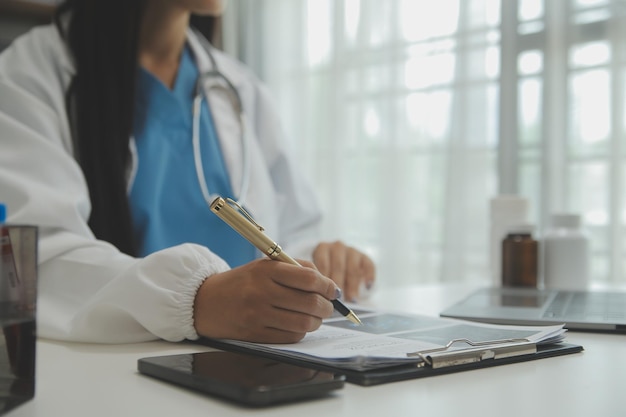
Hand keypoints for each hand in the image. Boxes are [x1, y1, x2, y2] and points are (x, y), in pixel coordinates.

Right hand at [193, 259, 337, 342]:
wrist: (206, 301)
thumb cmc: (243, 282)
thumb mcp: (265, 265)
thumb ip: (296, 268)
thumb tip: (327, 282)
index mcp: (267, 270)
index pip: (309, 278)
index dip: (328, 286)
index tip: (333, 290)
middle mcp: (262, 291)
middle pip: (310, 302)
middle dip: (327, 307)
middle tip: (328, 306)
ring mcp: (258, 314)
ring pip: (303, 322)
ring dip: (316, 322)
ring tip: (315, 317)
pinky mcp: (255, 333)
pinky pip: (290, 336)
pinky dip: (301, 332)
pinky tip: (298, 325)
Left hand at [313, 241, 375, 301]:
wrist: (339, 270)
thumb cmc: (324, 274)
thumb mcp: (319, 275)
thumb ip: (319, 282)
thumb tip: (321, 298)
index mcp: (322, 249)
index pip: (323, 264)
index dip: (325, 281)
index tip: (326, 295)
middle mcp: (337, 247)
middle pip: (338, 266)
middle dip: (339, 284)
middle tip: (339, 300)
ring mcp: (351, 251)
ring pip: (353, 268)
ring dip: (353, 285)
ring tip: (352, 299)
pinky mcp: (364, 257)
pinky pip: (369, 266)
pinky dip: (369, 276)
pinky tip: (367, 287)